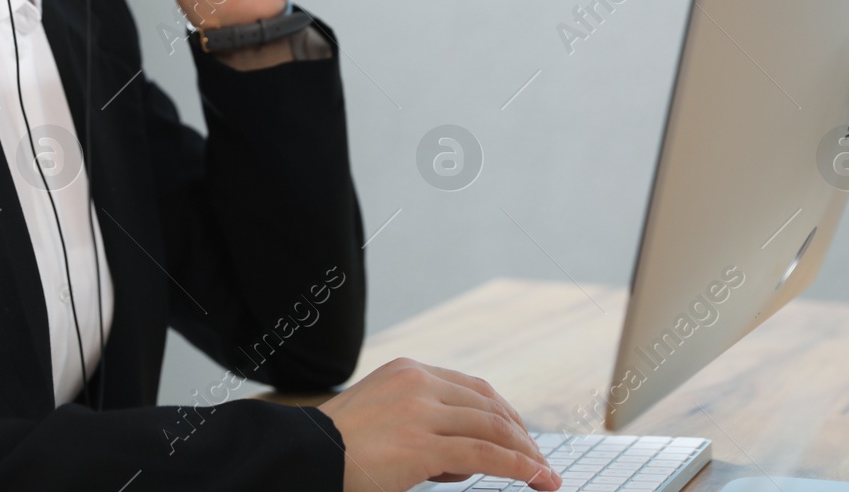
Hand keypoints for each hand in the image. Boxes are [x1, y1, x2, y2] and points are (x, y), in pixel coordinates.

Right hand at [317, 358, 559, 491]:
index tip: (521, 437)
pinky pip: (485, 454)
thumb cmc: (335, 449)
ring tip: (546, 476)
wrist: (303, 457)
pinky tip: (536, 478)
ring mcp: (421, 411)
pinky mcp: (423, 444)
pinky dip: (518, 466)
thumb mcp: (381, 417)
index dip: (505, 413)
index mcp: (407, 371)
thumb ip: (420, 422)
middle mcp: (418, 383)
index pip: (472, 388)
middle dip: (521, 435)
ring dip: (527, 454)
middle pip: (489, 405)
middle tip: (539, 461)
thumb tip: (465, 456)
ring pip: (493, 428)